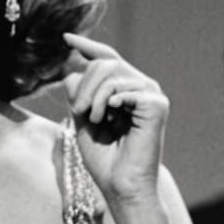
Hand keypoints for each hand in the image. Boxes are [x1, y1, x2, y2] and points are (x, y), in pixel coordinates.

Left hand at [61, 32, 167, 204]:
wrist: (120, 185)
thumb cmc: (104, 160)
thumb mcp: (83, 121)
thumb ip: (79, 95)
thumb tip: (72, 70)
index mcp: (125, 90)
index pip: (106, 58)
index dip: (87, 46)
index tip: (66, 38)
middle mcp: (141, 87)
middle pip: (105, 62)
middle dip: (84, 84)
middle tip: (78, 111)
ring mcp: (151, 94)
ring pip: (111, 72)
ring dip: (93, 96)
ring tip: (94, 119)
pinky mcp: (157, 104)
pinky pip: (124, 88)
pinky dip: (110, 101)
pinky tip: (112, 115)